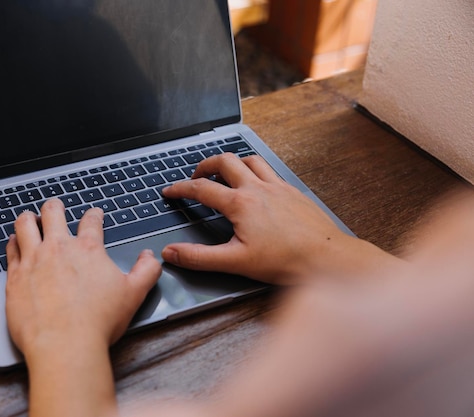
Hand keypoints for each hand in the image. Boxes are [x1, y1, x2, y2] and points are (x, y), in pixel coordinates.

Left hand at [5, 198, 161, 354]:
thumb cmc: (98, 321)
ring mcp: (33, 260)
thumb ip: (146, 271)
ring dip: (28, 218)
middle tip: (55, 207)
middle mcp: (58, 248)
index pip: (91, 221)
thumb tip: (151, 257)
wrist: (64, 344)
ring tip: (29, 218)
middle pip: (52, 213)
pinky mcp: (15, 277)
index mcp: (88, 249)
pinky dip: (12, 242)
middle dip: (55, 207)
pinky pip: (10, 250)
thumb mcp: (134, 294)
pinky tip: (13, 243)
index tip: (94, 214)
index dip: (94, 214)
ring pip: (25, 225)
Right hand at [161, 153, 385, 284]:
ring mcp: (278, 187)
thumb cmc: (285, 261)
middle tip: (196, 175)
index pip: (201, 188)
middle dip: (205, 164)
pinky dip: (256, 170)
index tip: (170, 190)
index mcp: (240, 204)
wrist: (326, 258)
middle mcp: (258, 189)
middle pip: (225, 162)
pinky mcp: (293, 192)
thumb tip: (171, 253)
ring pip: (250, 160)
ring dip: (233, 162)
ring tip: (224, 173)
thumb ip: (199, 257)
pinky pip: (270, 170)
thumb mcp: (235, 262)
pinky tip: (258, 184)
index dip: (181, 188)